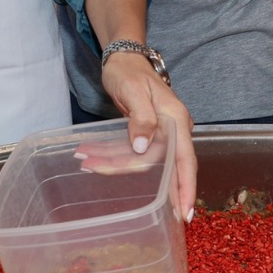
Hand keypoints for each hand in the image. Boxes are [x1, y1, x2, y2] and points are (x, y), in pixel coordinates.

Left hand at [74, 54, 197, 221]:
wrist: (124, 58)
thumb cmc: (129, 71)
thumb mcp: (133, 91)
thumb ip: (141, 119)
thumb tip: (143, 148)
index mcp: (176, 121)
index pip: (185, 161)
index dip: (185, 188)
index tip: (185, 214)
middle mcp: (172, 129)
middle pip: (160, 164)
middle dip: (133, 176)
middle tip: (110, 182)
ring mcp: (160, 132)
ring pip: (140, 159)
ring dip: (114, 163)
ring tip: (86, 162)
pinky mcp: (145, 133)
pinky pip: (131, 151)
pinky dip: (112, 155)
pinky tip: (92, 157)